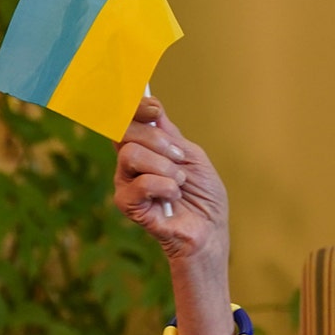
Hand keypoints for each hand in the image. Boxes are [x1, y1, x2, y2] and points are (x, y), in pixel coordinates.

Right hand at [113, 96, 228, 261]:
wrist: (210, 228)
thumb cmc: (203, 195)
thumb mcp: (192, 156)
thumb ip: (169, 134)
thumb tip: (151, 108)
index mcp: (145, 146)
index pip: (126, 117)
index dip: (135, 107)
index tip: (155, 109)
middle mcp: (129, 161)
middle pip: (124, 130)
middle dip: (158, 140)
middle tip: (179, 158)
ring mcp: (125, 181)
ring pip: (131, 154)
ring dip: (165, 167)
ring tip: (179, 182)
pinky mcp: (127, 203)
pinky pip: (141, 183)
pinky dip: (166, 187)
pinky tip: (173, 198)